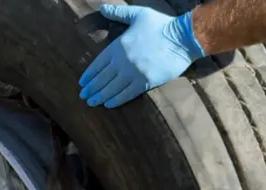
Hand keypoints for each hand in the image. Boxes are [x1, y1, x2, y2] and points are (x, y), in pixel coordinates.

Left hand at [79, 5, 204, 108]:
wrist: (183, 38)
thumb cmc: (161, 25)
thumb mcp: (138, 14)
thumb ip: (118, 13)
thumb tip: (102, 8)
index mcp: (118, 46)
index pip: (98, 64)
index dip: (89, 75)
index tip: (82, 83)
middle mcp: (123, 61)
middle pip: (102, 79)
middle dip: (91, 89)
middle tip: (83, 96)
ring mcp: (134, 73)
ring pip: (112, 88)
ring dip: (100, 97)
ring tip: (92, 102)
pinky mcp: (145, 82)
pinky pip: (127, 94)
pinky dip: (116, 100)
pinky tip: (108, 104)